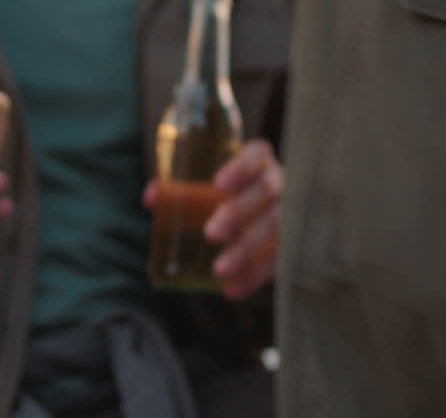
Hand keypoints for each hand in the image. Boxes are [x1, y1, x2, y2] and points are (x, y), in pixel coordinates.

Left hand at [144, 139, 282, 300]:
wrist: (259, 216)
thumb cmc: (227, 195)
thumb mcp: (206, 189)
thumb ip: (179, 191)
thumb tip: (151, 199)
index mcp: (259, 161)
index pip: (256, 155)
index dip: (241, 168)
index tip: (218, 184)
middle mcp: (280, 183)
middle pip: (266, 192)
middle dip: (239, 213)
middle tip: (210, 233)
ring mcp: (292, 213)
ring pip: (277, 228)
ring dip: (247, 250)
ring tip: (219, 269)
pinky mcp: (293, 244)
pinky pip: (280, 260)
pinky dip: (255, 277)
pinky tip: (232, 290)